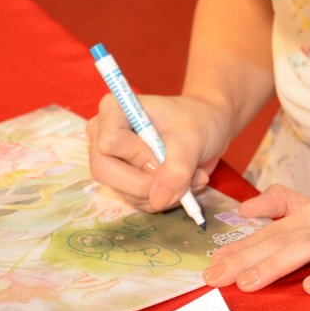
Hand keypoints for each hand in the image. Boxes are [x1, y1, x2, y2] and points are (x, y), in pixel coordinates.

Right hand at [86, 92, 228, 211]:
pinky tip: (181, 183)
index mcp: (114, 109)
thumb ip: (177, 167)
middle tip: (180, 178)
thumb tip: (158, 200)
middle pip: (104, 170)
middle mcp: (103, 134)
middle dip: (145, 183)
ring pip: (122, 191)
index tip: (165, 154)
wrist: (206, 128)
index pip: (109, 142)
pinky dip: (163, 198)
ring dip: (162, 193)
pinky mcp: (122, 181)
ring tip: (190, 176)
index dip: (138, 156)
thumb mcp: (192, 139)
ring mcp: (111, 160)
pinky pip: (135, 201)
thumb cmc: (197, 120)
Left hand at [202, 185, 309, 296]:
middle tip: (218, 276)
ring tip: (248, 283)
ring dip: (274, 265)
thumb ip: (287, 210)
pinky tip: (309, 289)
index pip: (272, 228)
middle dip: (246, 258)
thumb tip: (246, 209)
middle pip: (282, 236)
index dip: (241, 245)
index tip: (214, 262)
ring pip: (308, 247)